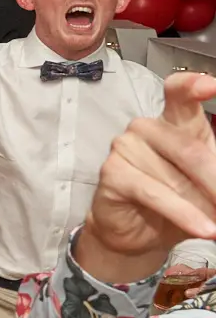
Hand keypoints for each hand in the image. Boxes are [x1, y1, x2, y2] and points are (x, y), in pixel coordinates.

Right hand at [78, 72, 215, 267]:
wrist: (138, 232)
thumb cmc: (176, 199)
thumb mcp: (207, 181)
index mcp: (174, 121)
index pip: (179, 93)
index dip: (194, 85)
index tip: (213, 86)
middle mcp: (147, 127)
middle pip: (190, 149)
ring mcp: (125, 147)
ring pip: (176, 176)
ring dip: (203, 208)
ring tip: (215, 227)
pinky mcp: (113, 173)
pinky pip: (155, 194)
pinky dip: (184, 215)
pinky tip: (202, 228)